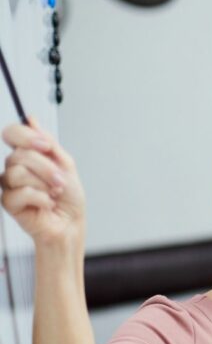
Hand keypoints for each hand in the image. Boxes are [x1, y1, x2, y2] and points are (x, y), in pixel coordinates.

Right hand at [0, 118, 84, 246]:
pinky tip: (47, 203)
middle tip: (60, 181)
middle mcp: (14, 167)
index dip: (26, 136)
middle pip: (19, 155)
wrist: (71, 223)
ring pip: (17, 172)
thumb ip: (49, 144)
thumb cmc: (69, 197)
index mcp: (27, 155)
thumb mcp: (65, 165)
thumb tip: (31, 120)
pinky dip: (41, 198)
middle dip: (46, 168)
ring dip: (45, 183)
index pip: (12, 133)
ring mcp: (9, 185)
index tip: (46, 146)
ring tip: (55, 192)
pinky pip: (20, 192)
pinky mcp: (8, 202)